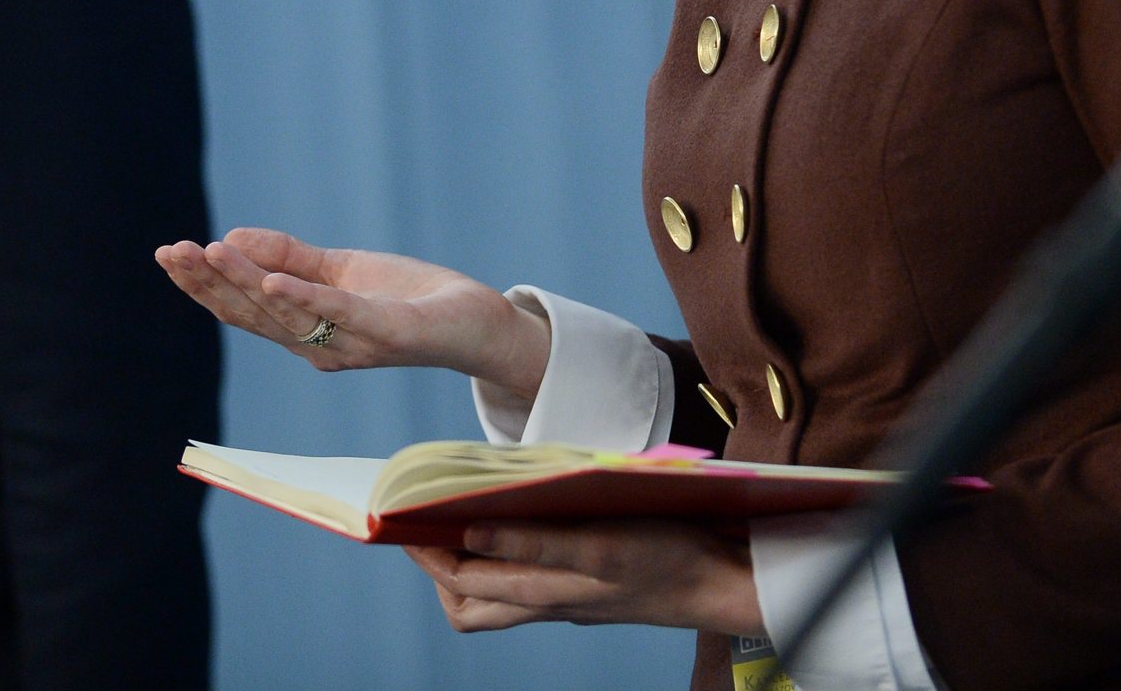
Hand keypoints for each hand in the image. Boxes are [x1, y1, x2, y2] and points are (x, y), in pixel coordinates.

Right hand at [154, 227, 550, 395]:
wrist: (475, 321)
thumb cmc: (407, 297)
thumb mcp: (339, 269)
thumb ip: (290, 257)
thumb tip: (232, 239)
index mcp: (304, 331)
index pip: (242, 307)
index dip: (204, 284)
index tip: (168, 254)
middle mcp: (319, 347)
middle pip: (252, 314)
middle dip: (208, 283)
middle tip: (169, 253)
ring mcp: (351, 344)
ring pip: (285, 313)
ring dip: (243, 283)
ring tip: (208, 253)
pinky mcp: (386, 332)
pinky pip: (339, 315)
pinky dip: (304, 299)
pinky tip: (273, 280)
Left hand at [402, 520, 760, 634]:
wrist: (723, 584)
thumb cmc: (668, 558)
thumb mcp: (600, 546)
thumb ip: (534, 544)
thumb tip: (469, 532)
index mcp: (545, 592)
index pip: (460, 582)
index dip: (423, 552)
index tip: (397, 514)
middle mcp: (548, 602)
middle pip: (468, 605)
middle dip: (435, 566)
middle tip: (420, 520)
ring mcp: (565, 600)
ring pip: (494, 602)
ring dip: (467, 569)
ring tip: (454, 524)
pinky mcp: (584, 589)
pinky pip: (525, 587)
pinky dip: (504, 561)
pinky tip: (507, 526)